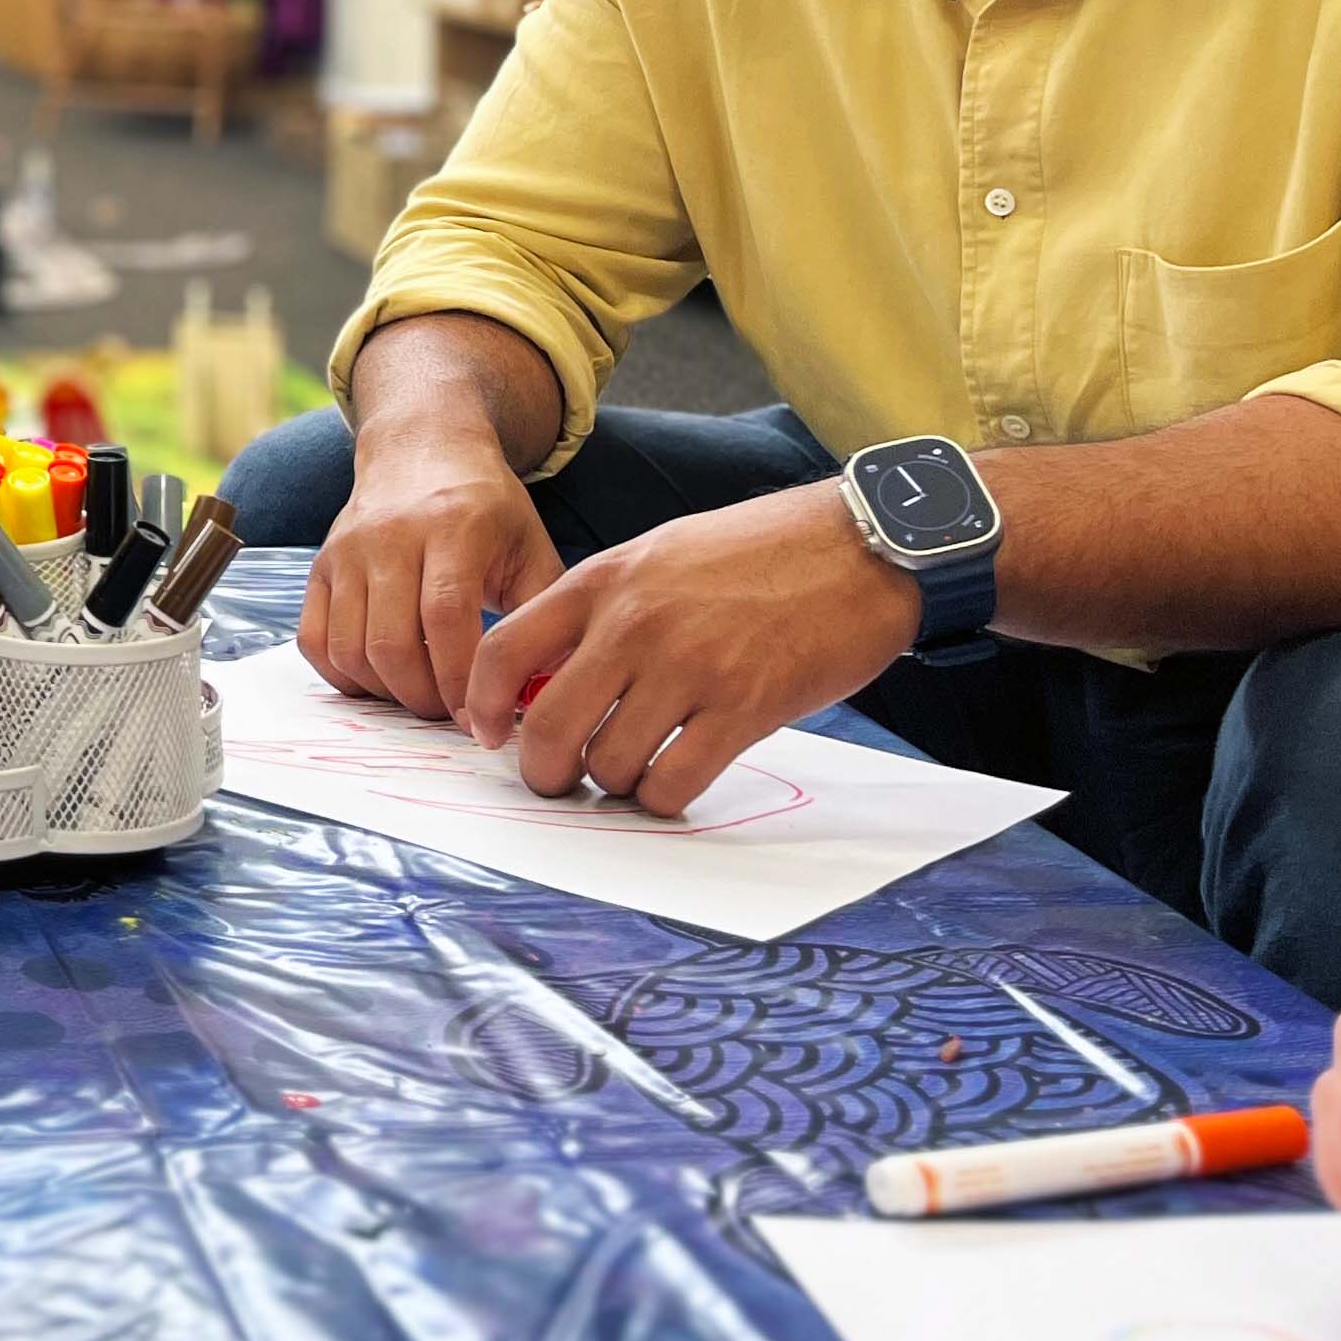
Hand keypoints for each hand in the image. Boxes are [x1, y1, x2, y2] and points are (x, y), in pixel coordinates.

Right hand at [301, 422, 566, 718]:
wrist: (422, 449)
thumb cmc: (486, 508)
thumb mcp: (531, 546)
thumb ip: (543, 614)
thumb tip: (550, 690)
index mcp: (452, 526)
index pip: (445, 618)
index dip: (460, 682)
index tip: (482, 722)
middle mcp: (390, 536)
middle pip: (391, 643)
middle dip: (423, 699)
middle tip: (451, 714)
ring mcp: (347, 551)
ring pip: (349, 648)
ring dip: (386, 693)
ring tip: (421, 697)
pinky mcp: (321, 566)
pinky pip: (315, 640)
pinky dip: (342, 676)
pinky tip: (379, 680)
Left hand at [462, 480, 915, 812]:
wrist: (858, 543)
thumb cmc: (757, 552)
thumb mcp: (658, 556)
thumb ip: (601, 609)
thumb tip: (548, 677)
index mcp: (602, 581)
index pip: (502, 650)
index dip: (482, 705)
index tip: (492, 734)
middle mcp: (634, 624)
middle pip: (548, 726)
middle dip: (543, 771)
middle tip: (560, 780)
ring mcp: (689, 667)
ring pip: (609, 764)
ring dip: (613, 785)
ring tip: (633, 772)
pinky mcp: (745, 707)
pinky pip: (674, 781)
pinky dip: (663, 797)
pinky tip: (675, 781)